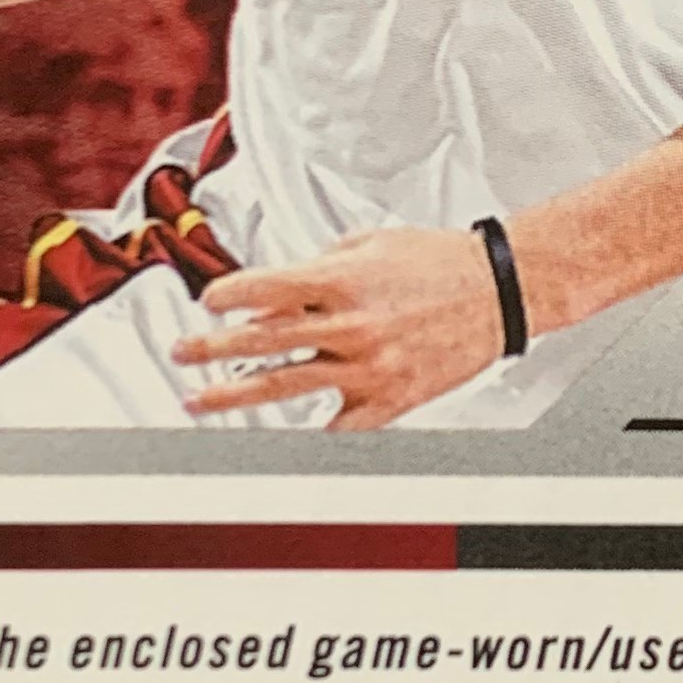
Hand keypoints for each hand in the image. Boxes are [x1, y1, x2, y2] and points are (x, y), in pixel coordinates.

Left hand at [172, 226, 506, 432]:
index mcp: (342, 280)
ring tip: (202, 399)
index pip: (264, 289)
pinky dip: (307, 433)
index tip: (206, 302)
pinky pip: (338, 426)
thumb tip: (276, 289)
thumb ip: (319, 265)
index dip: (226, 295)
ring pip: (285, 385)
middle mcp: (350, 326)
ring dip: (235, 393)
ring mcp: (367, 367)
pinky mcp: (389, 398)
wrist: (498, 291)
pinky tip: (278, 439)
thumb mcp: (370, 243)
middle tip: (184, 353)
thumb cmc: (440, 262)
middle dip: (213, 347)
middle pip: (262, 340)